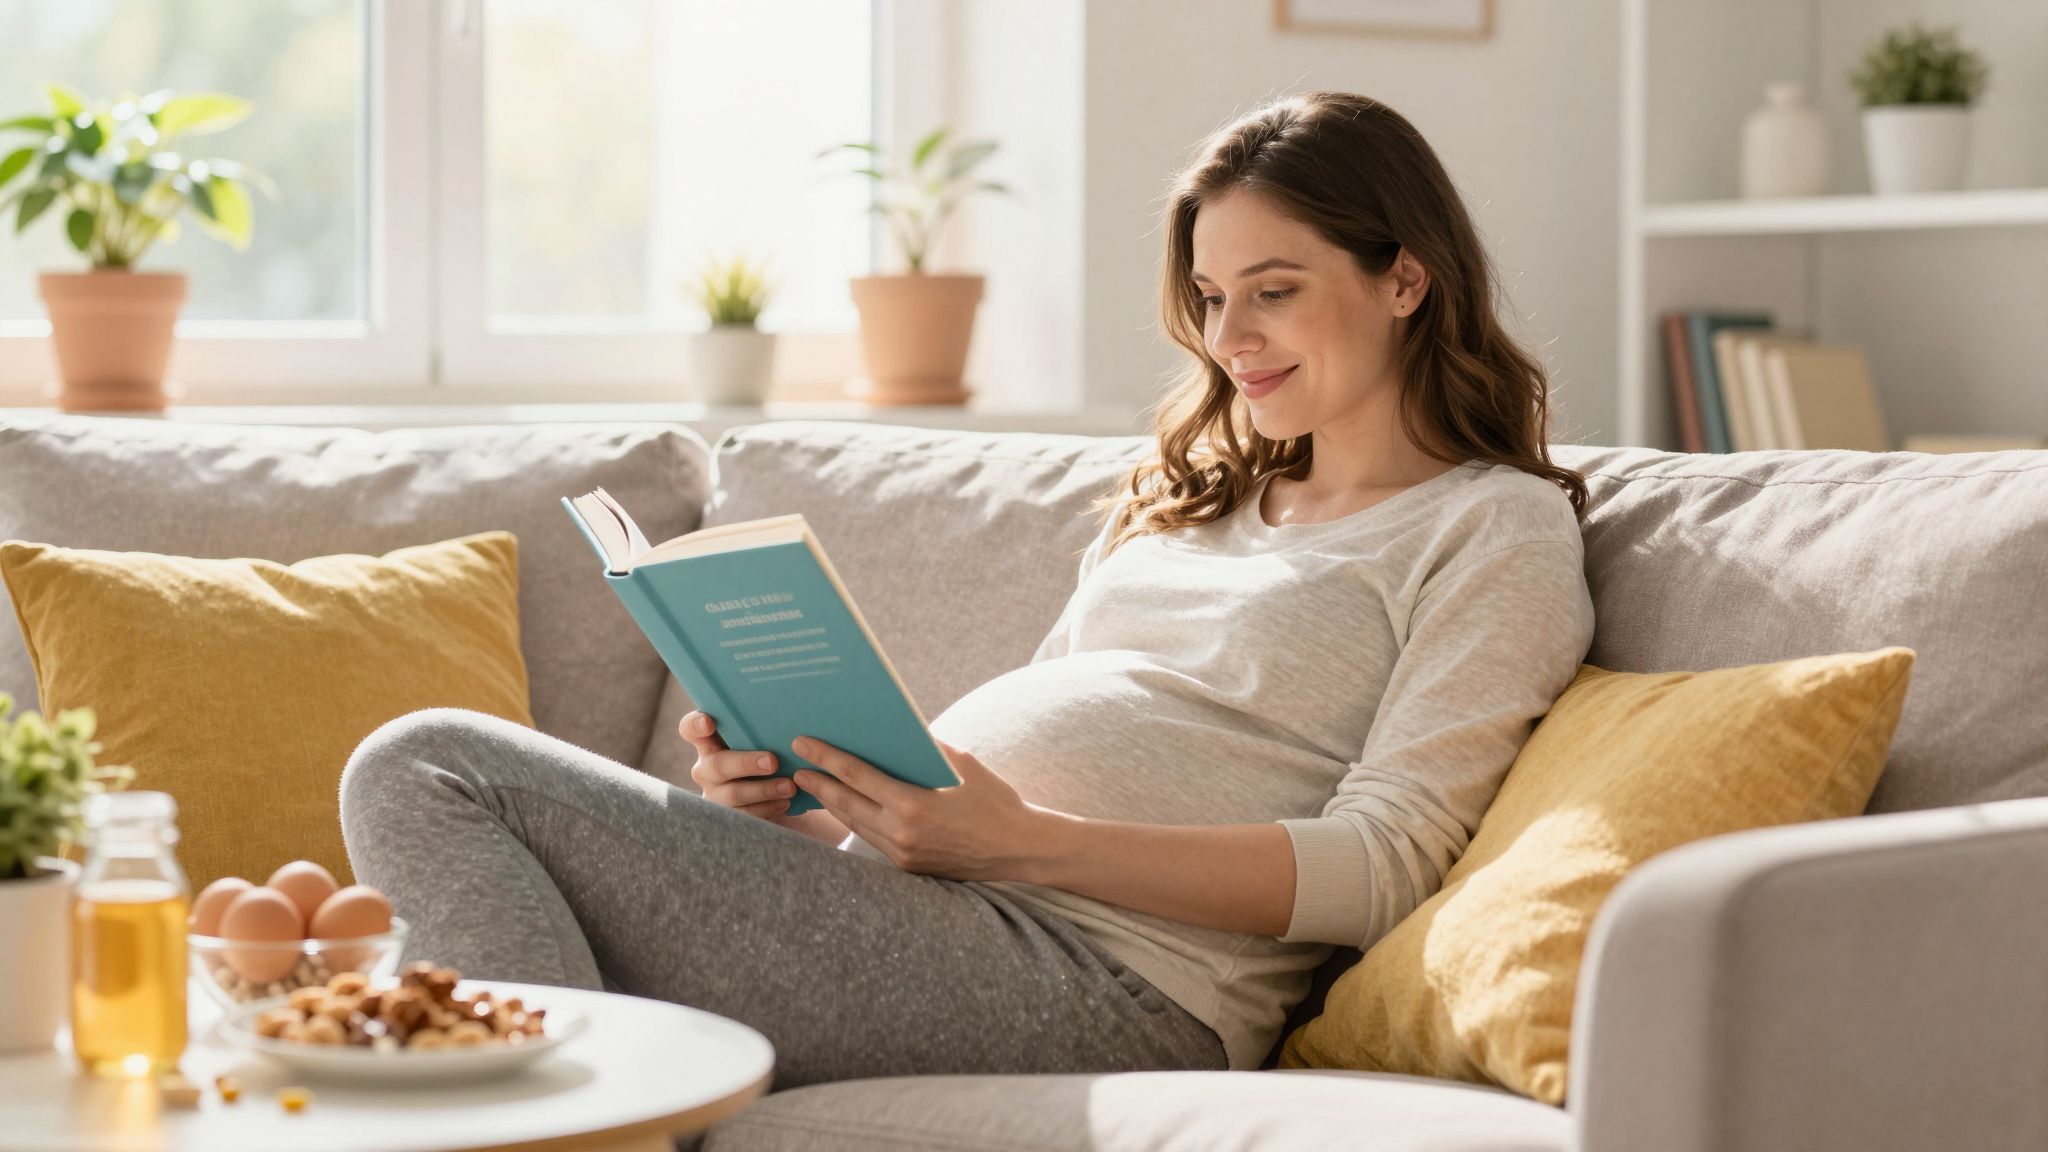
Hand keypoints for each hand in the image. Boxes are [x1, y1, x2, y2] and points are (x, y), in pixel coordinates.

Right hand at [680, 711, 848, 845]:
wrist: (772, 789)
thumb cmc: (765, 750)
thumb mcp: (759, 737)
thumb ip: (762, 726)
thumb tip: (795, 711)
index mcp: (710, 742)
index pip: (690, 729)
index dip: (695, 726)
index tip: (709, 723)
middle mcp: (707, 767)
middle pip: (717, 765)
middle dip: (745, 763)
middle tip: (772, 761)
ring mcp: (716, 793)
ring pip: (733, 794)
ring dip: (764, 790)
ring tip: (789, 786)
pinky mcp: (729, 816)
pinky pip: (746, 815)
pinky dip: (768, 808)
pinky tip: (786, 802)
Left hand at [789, 734, 1045, 881]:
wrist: (1019, 850)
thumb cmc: (995, 801)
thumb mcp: (962, 764)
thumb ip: (926, 748)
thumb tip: (895, 731)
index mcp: (912, 805)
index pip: (856, 776)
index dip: (826, 758)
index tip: (804, 744)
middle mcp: (901, 834)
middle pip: (846, 804)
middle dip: (818, 783)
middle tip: (796, 767)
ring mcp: (902, 855)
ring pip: (855, 825)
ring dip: (832, 805)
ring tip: (814, 787)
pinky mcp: (908, 868)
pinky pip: (872, 840)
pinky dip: (855, 822)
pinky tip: (846, 809)